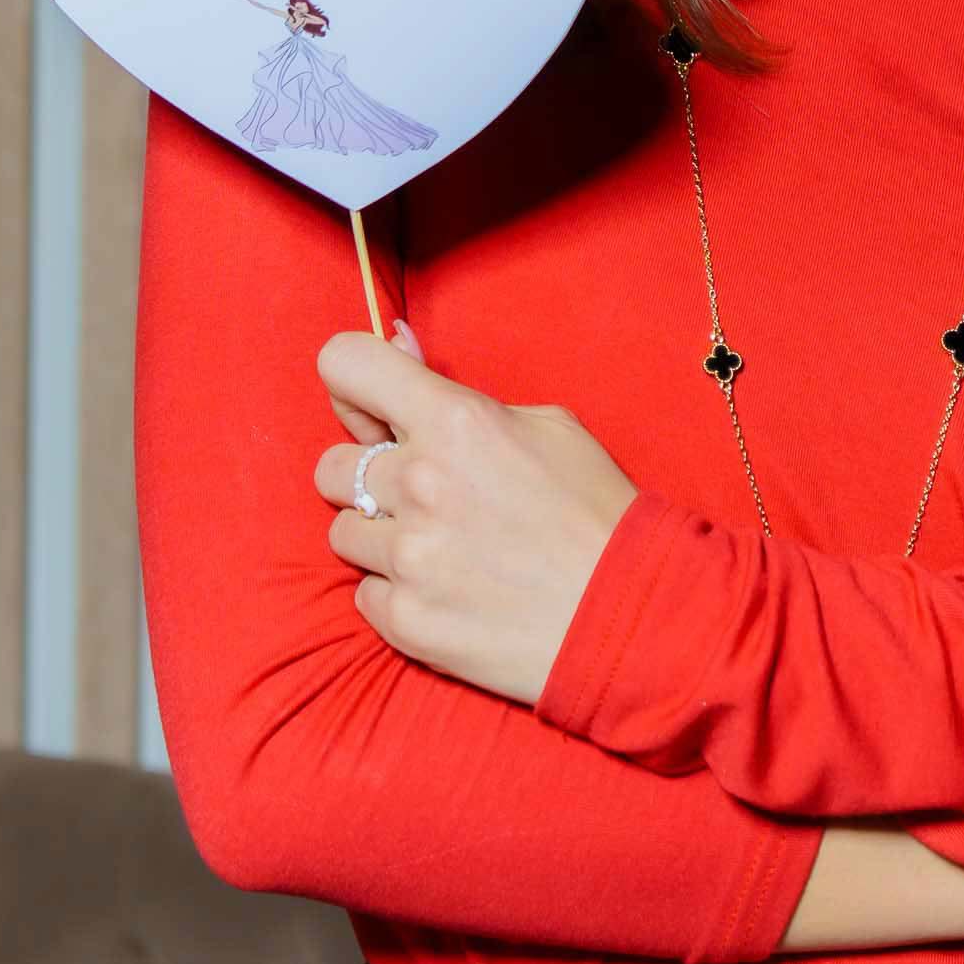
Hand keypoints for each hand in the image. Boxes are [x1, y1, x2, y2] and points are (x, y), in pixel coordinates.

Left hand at [313, 317, 639, 706]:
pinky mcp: (407, 620)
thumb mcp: (549, 426)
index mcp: (455, 421)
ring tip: (443, 549)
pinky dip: (398, 592)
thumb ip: (458, 389)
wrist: (634, 616)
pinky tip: (450, 591)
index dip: (353, 386)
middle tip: (421, 494)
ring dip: (381, 537)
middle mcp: (419, 484)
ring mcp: (409, 558)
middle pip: (329, 465)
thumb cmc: (598, 514)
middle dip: (367, 475)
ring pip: (342, 531)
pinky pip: (365, 593)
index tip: (374, 411)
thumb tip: (397, 342)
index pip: (344, 364)